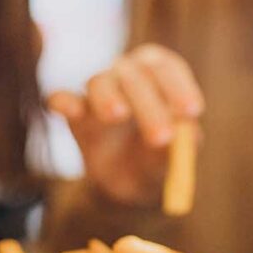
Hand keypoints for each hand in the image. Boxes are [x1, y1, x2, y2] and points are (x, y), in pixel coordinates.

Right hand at [47, 44, 202, 205]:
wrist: (126, 184)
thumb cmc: (155, 161)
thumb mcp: (168, 162)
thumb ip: (176, 149)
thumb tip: (183, 135)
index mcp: (159, 78)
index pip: (168, 68)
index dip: (180, 86)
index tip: (191, 112)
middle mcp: (128, 75)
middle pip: (135, 74)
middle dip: (149, 104)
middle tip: (162, 137)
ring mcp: (97, 92)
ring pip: (99, 81)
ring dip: (109, 96)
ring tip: (118, 115)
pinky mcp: (73, 112)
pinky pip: (61, 98)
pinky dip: (64, 101)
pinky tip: (71, 111)